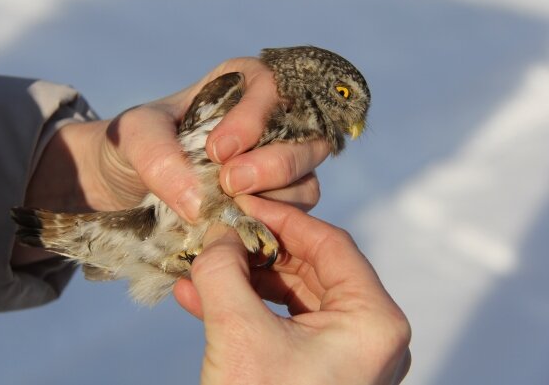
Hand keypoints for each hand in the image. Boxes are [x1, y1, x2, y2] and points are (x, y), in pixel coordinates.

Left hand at [25, 56, 327, 216]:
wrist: (123, 184)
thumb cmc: (132, 146)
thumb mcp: (134, 138)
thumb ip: (161, 160)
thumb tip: (200, 205)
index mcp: (239, 86)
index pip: (271, 86)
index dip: (254, 117)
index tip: (216, 151)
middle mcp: (268, 121)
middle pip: (304, 134)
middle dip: (274, 163)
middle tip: (230, 184)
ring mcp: (276, 163)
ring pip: (306, 175)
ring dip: (277, 196)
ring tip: (232, 208)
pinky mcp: (274, 201)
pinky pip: (296, 211)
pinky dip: (274, 221)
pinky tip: (240, 225)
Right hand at [173, 196, 410, 384]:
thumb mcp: (238, 334)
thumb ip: (224, 271)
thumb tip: (217, 231)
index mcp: (373, 321)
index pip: (330, 244)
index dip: (282, 218)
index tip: (244, 201)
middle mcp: (367, 334)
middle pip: (309, 267)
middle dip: (256, 249)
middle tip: (218, 231)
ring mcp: (343, 354)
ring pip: (290, 295)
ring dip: (242, 279)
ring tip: (200, 263)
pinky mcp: (315, 370)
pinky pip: (280, 324)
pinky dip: (243, 308)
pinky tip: (196, 296)